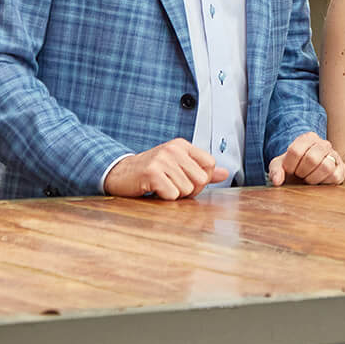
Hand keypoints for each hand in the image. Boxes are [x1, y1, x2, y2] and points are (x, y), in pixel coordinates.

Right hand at [106, 139, 228, 199]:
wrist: (119, 173)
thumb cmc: (150, 172)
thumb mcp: (177, 166)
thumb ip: (201, 169)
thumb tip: (225, 174)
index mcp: (182, 145)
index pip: (210, 164)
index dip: (202, 179)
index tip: (186, 180)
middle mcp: (173, 149)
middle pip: (201, 179)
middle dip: (189, 190)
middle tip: (171, 185)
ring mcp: (162, 160)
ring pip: (186, 190)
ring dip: (174, 194)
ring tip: (161, 187)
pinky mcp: (152, 173)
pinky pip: (172, 195)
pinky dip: (164, 198)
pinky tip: (153, 190)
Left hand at [269, 132, 344, 185]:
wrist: (306, 174)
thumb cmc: (293, 168)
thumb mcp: (280, 166)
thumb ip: (275, 171)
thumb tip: (277, 181)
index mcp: (307, 138)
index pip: (296, 150)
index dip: (290, 166)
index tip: (289, 170)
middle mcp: (323, 143)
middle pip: (312, 158)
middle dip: (302, 172)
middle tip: (299, 175)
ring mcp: (334, 155)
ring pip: (326, 166)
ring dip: (313, 178)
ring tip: (308, 179)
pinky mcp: (341, 169)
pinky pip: (334, 176)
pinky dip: (323, 182)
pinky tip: (318, 181)